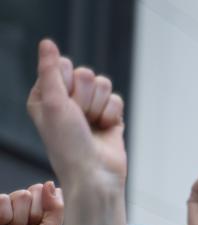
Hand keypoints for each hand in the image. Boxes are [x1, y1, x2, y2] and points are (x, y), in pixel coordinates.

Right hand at [0, 182, 63, 224]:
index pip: (50, 192)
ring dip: (16, 217)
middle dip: (31, 213)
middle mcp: (28, 205)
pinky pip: (2, 199)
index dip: (45, 210)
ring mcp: (10, 205)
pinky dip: (2, 216)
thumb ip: (56, 207)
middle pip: (36, 190)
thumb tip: (50, 183)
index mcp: (45, 210)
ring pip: (20, 195)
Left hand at [26, 39, 126, 224]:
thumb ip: (49, 70)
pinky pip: (117, 99)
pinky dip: (112, 115)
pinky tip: (105, 130)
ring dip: (99, 107)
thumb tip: (47, 42)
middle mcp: (67, 100)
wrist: (95, 174)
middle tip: (79, 118)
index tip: (63, 105)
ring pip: (104, 84)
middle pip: (86, 74)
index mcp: (46, 95)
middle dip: (85, 97)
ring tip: (92, 126)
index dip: (67, 82)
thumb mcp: (52, 103)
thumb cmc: (67, 144)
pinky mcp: (110, 117)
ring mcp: (89, 109)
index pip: (64, 65)